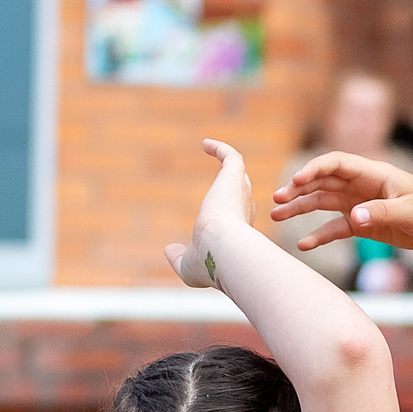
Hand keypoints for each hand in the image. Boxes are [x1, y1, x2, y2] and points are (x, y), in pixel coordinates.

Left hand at [163, 139, 253, 287]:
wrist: (223, 250)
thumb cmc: (210, 264)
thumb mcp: (189, 266)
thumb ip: (179, 258)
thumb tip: (168, 250)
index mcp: (239, 233)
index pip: (238, 217)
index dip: (231, 212)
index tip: (220, 211)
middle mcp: (243, 211)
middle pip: (242, 192)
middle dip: (236, 184)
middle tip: (226, 173)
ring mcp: (240, 193)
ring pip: (239, 173)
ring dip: (228, 161)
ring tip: (214, 149)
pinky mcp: (233, 178)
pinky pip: (232, 157)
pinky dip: (220, 149)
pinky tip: (205, 144)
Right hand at [270, 151, 412, 257]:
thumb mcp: (411, 212)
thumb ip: (382, 214)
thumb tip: (354, 217)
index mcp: (374, 174)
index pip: (336, 164)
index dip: (314, 169)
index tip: (296, 181)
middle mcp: (363, 186)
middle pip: (323, 183)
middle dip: (298, 190)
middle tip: (275, 200)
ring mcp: (362, 204)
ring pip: (324, 204)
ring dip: (301, 209)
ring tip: (277, 216)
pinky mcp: (365, 224)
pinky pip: (337, 228)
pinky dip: (320, 236)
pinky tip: (303, 245)